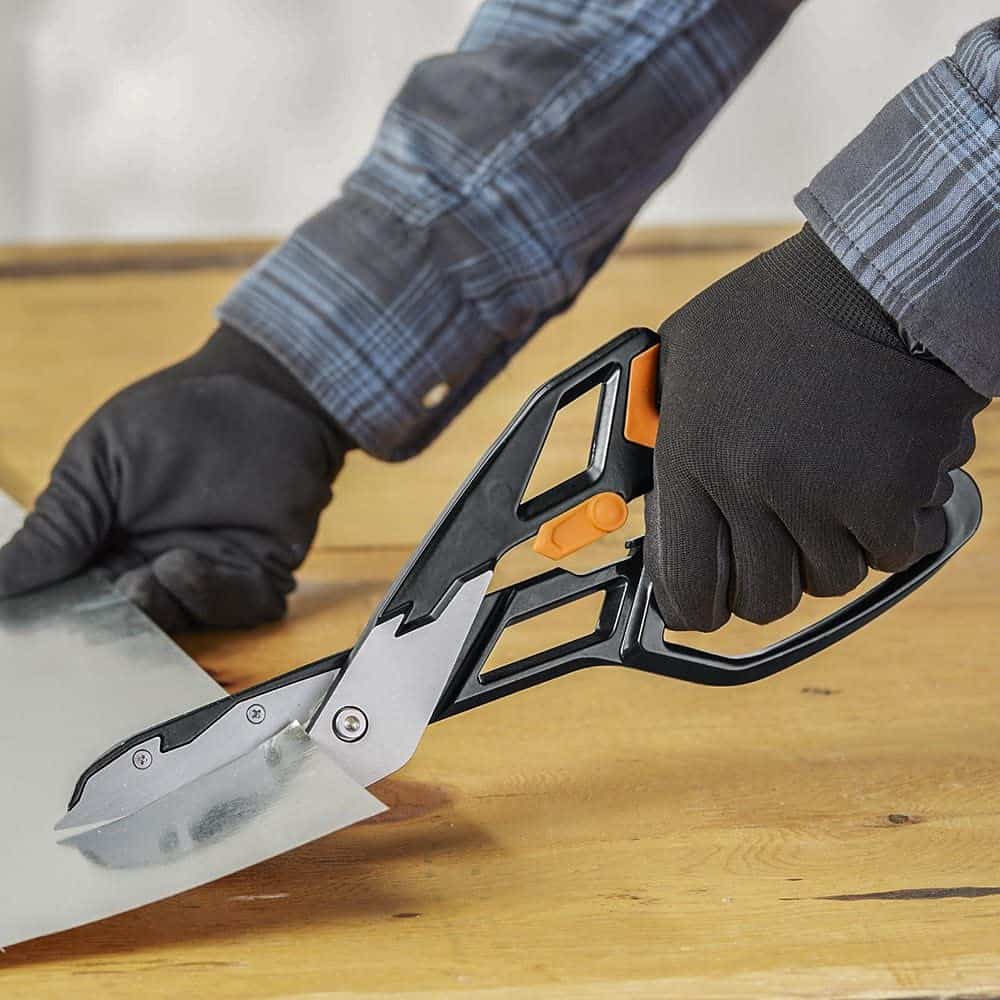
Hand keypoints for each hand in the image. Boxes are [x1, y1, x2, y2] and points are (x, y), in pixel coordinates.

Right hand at [0, 326, 348, 631]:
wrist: (256, 388)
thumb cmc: (171, 417)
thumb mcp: (96, 465)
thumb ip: (55, 525)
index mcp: (109, 550)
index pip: (76, 601)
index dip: (57, 616)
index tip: (33, 627)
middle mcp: (159, 569)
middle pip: (130, 623)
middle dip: (112, 622)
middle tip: (99, 601)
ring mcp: (212, 574)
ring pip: (184, 621)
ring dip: (159, 609)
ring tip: (139, 580)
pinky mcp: (260, 570)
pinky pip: (241, 606)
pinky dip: (210, 598)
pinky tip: (180, 566)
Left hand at [644, 225, 987, 630]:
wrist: (876, 276)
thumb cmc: (775, 313)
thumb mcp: (682, 361)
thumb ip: (664, 435)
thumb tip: (647, 499)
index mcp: (691, 456)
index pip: (682, 584)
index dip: (693, 607)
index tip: (702, 604)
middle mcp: (749, 487)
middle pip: (762, 600)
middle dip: (769, 580)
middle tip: (778, 544)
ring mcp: (821, 497)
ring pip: (831, 581)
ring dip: (835, 547)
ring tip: (834, 485)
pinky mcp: (889, 497)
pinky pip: (893, 555)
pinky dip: (894, 527)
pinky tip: (884, 475)